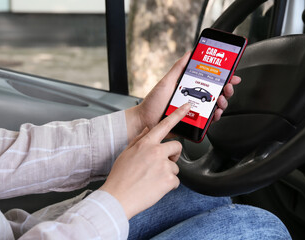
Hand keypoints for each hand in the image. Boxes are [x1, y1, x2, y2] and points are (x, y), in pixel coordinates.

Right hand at [100, 103, 190, 218]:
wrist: (118, 198)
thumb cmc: (120, 177)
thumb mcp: (126, 153)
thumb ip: (139, 140)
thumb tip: (148, 131)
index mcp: (146, 143)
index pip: (165, 125)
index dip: (178, 114)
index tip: (186, 107)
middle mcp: (156, 152)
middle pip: (177, 146)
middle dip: (173, 155)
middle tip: (163, 163)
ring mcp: (164, 166)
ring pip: (175, 166)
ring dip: (168, 173)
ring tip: (152, 180)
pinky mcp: (169, 180)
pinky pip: (176, 181)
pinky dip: (168, 186)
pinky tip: (156, 188)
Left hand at [125, 51, 240, 140]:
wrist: (145, 120)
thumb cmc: (153, 102)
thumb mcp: (166, 81)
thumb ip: (178, 68)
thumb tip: (189, 53)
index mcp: (189, 87)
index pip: (210, 81)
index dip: (223, 77)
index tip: (231, 74)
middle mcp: (194, 99)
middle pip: (216, 93)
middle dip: (227, 90)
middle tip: (227, 88)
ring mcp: (195, 111)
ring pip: (215, 107)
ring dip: (223, 103)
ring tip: (221, 101)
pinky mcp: (193, 123)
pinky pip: (208, 121)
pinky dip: (215, 117)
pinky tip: (215, 114)